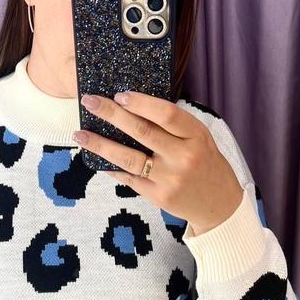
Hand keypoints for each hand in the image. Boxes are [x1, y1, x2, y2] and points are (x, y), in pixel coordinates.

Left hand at [74, 91, 243, 234]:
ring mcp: (169, 179)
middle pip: (142, 132)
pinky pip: (128, 178)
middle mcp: (183, 157)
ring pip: (128, 158)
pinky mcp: (158, 196)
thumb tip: (132, 105)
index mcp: (196, 136)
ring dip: (100, 144)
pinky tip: (96, 158)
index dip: (142, 103)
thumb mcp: (200, 138)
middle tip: (89, 102)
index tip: (120, 95)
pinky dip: (110, 167)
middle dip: (111, 114)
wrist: (219, 205)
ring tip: (80, 134)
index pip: (167, 114)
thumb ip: (173, 124)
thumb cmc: (206, 163)